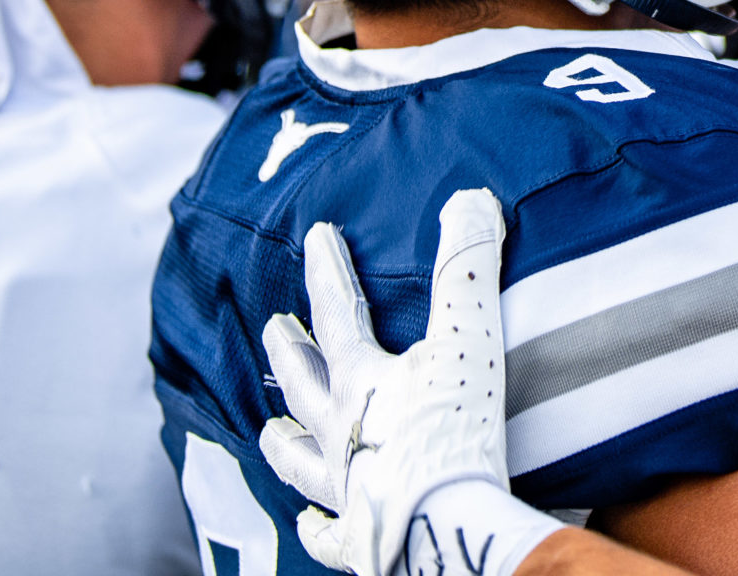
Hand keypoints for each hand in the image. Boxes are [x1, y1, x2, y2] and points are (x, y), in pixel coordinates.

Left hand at [259, 188, 511, 574]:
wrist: (449, 529)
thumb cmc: (456, 431)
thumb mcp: (469, 337)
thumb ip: (468, 267)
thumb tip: (469, 198)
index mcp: (360, 382)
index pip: (336, 312)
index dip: (328, 270)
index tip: (317, 236)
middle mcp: (340, 433)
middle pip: (303, 384)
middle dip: (289, 351)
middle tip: (273, 328)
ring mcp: (345, 488)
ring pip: (300, 461)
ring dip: (283, 441)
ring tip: (268, 430)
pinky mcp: (360, 540)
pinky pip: (329, 535)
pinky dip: (316, 527)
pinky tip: (306, 522)